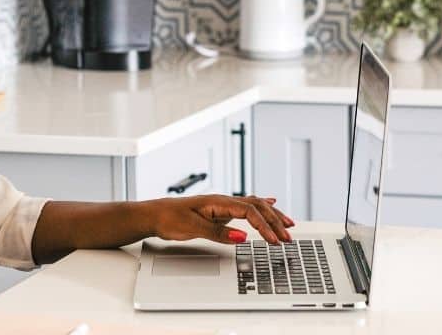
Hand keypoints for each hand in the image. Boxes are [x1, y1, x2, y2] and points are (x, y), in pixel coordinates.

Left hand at [146, 195, 294, 243]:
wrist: (152, 214)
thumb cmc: (168, 218)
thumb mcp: (192, 228)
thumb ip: (218, 233)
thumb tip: (242, 237)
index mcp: (218, 202)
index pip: (249, 212)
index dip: (264, 227)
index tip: (274, 240)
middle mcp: (222, 201)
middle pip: (256, 207)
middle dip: (274, 221)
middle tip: (288, 236)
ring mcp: (221, 205)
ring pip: (253, 206)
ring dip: (271, 215)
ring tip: (287, 224)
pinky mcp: (218, 211)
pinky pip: (245, 207)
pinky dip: (261, 207)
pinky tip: (269, 204)